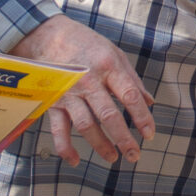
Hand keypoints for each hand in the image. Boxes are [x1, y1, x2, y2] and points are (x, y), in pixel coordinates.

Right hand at [14, 15, 155, 165]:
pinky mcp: (52, 101)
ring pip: (86, 126)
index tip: (149, 134)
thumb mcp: (114, 53)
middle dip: (124, 139)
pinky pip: (58, 129)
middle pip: (109, 116)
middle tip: (134, 155)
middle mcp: (89, 81)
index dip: (142, 117)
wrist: (46, 34)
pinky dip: (65, 147)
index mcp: (108, 67)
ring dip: (101, 145)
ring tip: (113, 158)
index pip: (129, 96)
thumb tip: (149, 102)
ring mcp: (69, 92)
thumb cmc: (85, 43)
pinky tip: (75, 160)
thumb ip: (132, 79)